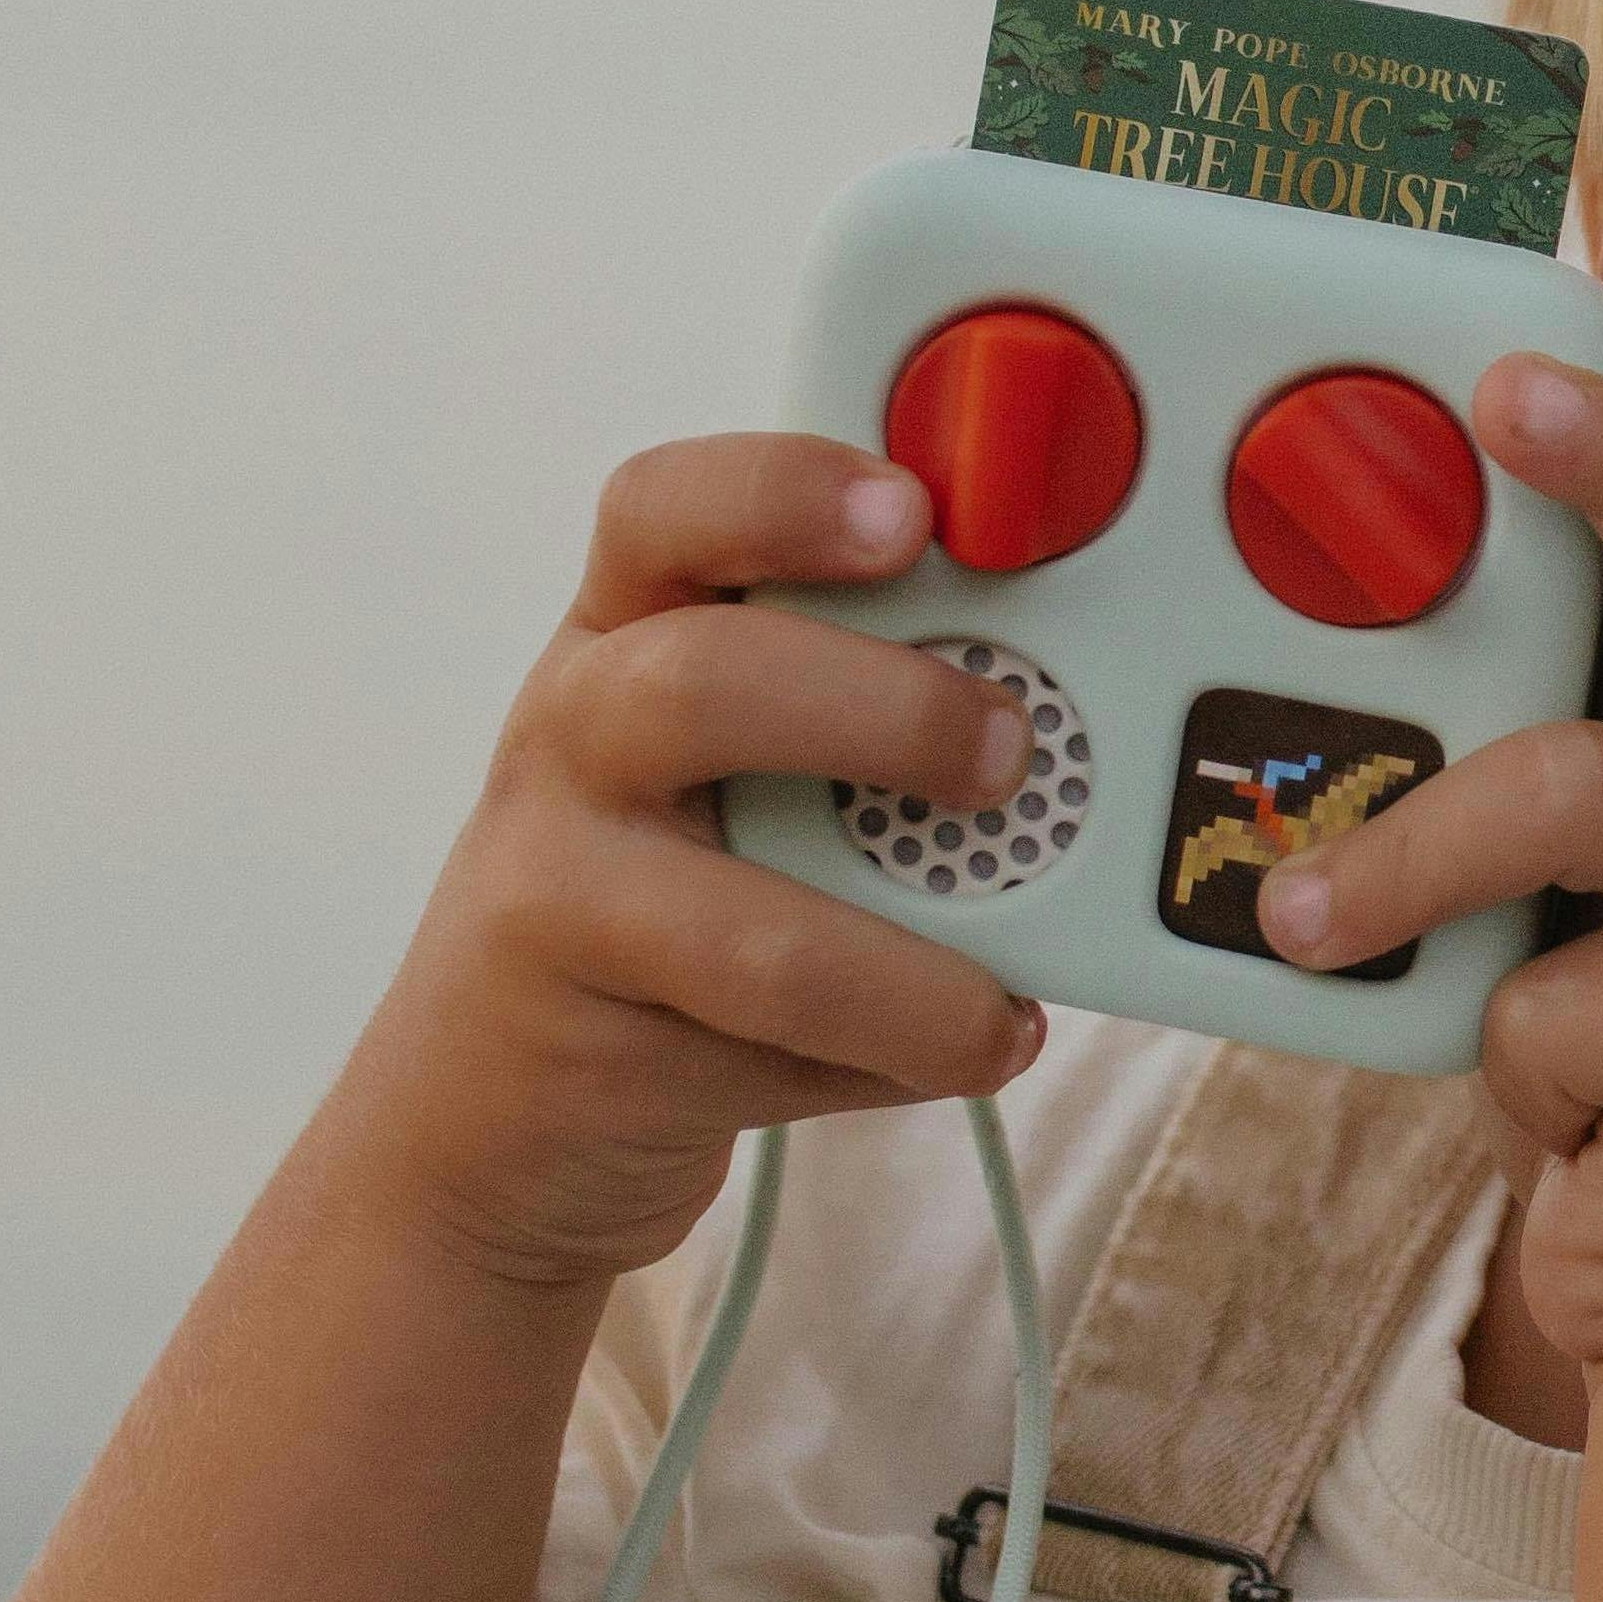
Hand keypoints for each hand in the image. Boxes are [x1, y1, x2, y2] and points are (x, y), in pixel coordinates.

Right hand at [333, 440, 1044, 1291]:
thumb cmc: (678, 899)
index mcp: (630, 629)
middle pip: (702, 682)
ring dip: (906, 971)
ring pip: (745, 930)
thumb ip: (869, 710)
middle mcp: (575, 736)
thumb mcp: (757, 766)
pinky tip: (971, 1044)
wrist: (506, 1108)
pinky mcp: (590, 1043)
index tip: (916, 511)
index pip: (671, 511)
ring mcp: (564, 891)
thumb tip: (1096, 713)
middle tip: (1006, 757)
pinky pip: (773, 1052)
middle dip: (882, 715)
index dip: (788, 493)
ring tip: (1002, 995)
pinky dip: (897, 1056)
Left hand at [1257, 212, 1602, 1366]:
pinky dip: (1460, 982)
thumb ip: (1440, 764)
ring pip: (1594, 776)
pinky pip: (1564, 966)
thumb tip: (1259, 647)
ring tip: (1295, 894)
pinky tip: (1417, 1018)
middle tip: (1506, 388)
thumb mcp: (1490, 882)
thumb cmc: (1583, 1053)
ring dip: (1418, 833)